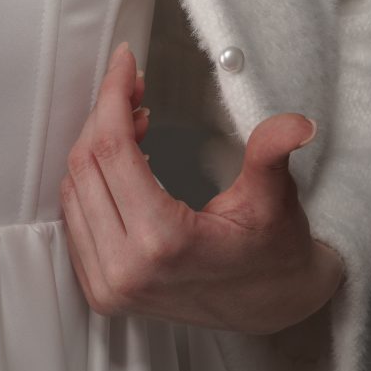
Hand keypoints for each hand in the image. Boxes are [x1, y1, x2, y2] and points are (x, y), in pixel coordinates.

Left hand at [59, 44, 346, 337]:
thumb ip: (272, 155)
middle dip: (104, 114)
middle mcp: (124, 270)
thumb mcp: (276, 200)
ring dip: (96, 145)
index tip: (125, 61)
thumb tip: (297, 125)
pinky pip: (75, 219)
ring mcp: (108, 286)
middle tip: (131, 85)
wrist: (272, 308)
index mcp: (163, 244)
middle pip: (86, 165)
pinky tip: (122, 159)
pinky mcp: (100, 291)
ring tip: (132, 119)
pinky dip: (90, 180)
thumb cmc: (275, 253)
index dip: (113, 96)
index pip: (113, 150)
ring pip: (74, 190)